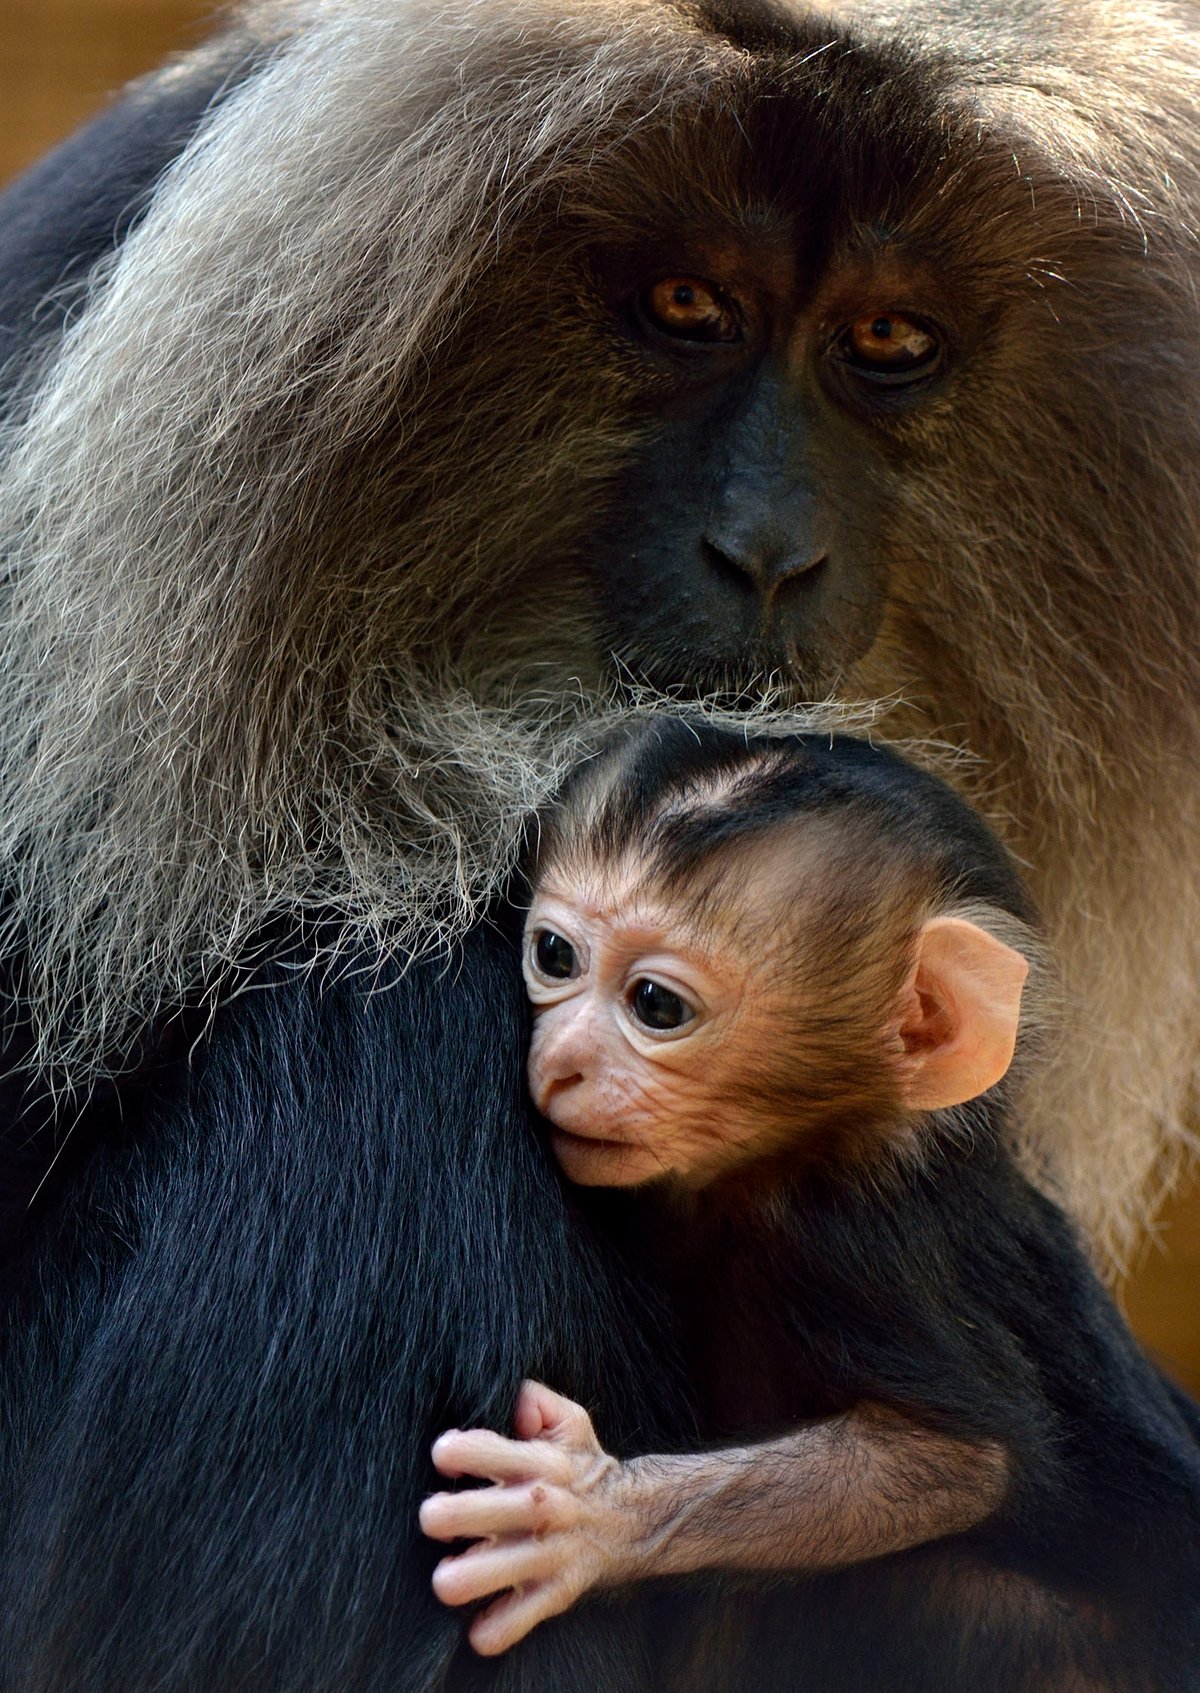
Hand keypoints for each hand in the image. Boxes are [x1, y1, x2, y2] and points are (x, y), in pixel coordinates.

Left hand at [419, 1380, 634, 1654]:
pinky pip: (533, 1612)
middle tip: (430, 1516)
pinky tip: (479, 1632)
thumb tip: (512, 1403)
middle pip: (508, 1509)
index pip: (503, 1451)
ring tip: (445, 1582)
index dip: (470, 1450)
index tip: (442, 1455)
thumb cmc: (581, 1465)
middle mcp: (550, 1506)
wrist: (635, 1518)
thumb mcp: (569, 1421)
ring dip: (480, 1575)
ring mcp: (556, 1551)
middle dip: (466, 1513)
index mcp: (545, 1462)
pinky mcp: (560, 1590)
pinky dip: (507, 1626)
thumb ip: (536, 1401)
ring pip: (517, 1567)